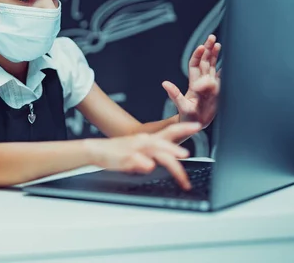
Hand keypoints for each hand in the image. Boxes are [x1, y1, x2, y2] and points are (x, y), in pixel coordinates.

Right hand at [86, 122, 201, 189]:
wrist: (95, 150)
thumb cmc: (117, 153)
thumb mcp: (137, 154)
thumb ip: (149, 159)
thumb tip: (157, 165)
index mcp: (148, 140)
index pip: (169, 132)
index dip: (183, 128)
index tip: (198, 126)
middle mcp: (143, 142)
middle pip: (163, 143)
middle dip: (176, 148)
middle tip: (187, 154)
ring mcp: (134, 150)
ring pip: (153, 151)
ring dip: (167, 154)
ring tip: (178, 160)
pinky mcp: (124, 158)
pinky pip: (135, 160)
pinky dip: (143, 163)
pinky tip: (149, 167)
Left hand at [163, 34, 220, 128]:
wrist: (195, 125)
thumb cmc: (187, 117)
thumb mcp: (181, 105)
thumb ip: (175, 95)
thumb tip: (165, 84)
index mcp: (194, 83)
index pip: (195, 65)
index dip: (198, 55)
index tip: (201, 47)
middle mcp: (202, 82)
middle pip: (205, 62)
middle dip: (208, 49)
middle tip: (212, 37)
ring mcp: (210, 85)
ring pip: (212, 66)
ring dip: (215, 55)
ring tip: (217, 44)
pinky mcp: (217, 91)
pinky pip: (221, 77)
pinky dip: (224, 69)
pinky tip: (227, 62)